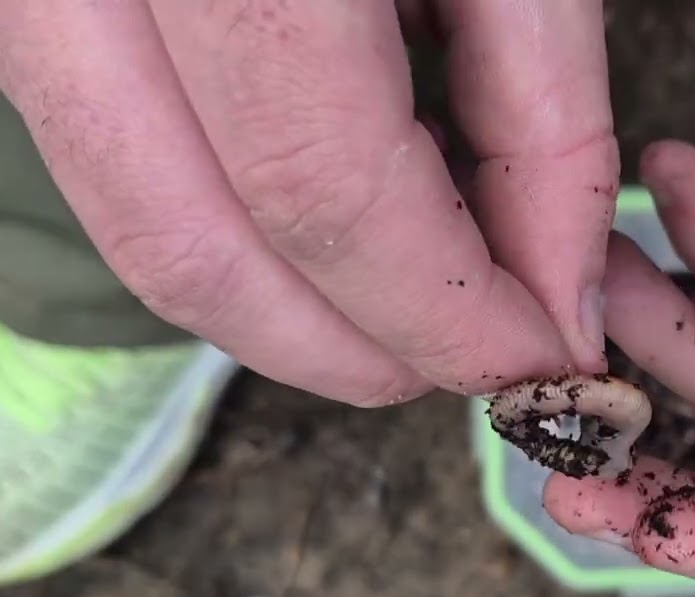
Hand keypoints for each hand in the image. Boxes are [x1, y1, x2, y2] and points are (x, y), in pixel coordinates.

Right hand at [0, 0, 615, 403]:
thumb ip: (543, 113)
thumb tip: (550, 295)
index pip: (320, 186)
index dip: (440, 311)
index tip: (542, 357)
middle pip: (197, 239)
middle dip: (356, 344)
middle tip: (476, 364)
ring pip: (140, 215)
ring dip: (292, 305)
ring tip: (421, 307)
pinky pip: (123, 153)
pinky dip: (245, 220)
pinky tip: (354, 209)